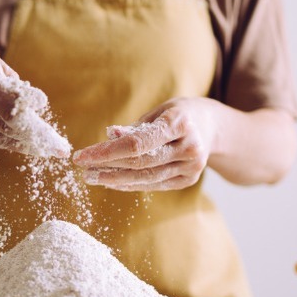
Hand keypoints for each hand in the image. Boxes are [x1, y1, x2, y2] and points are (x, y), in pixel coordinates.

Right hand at [0, 40, 67, 156]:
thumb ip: (15, 88)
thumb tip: (36, 110)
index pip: (9, 103)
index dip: (32, 118)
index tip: (52, 132)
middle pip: (4, 125)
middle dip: (33, 137)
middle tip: (56, 147)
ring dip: (19, 144)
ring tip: (41, 148)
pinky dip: (0, 140)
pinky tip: (15, 141)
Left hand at [72, 97, 216, 190]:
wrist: (214, 128)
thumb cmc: (179, 114)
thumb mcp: (159, 111)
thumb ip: (135, 127)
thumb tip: (109, 136)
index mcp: (180, 123)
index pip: (137, 143)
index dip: (106, 152)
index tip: (82, 156)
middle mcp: (189, 147)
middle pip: (140, 163)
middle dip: (107, 167)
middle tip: (83, 169)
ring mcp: (191, 167)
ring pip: (146, 177)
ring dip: (115, 179)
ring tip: (93, 177)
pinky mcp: (189, 180)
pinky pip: (154, 185)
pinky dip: (131, 184)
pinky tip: (113, 182)